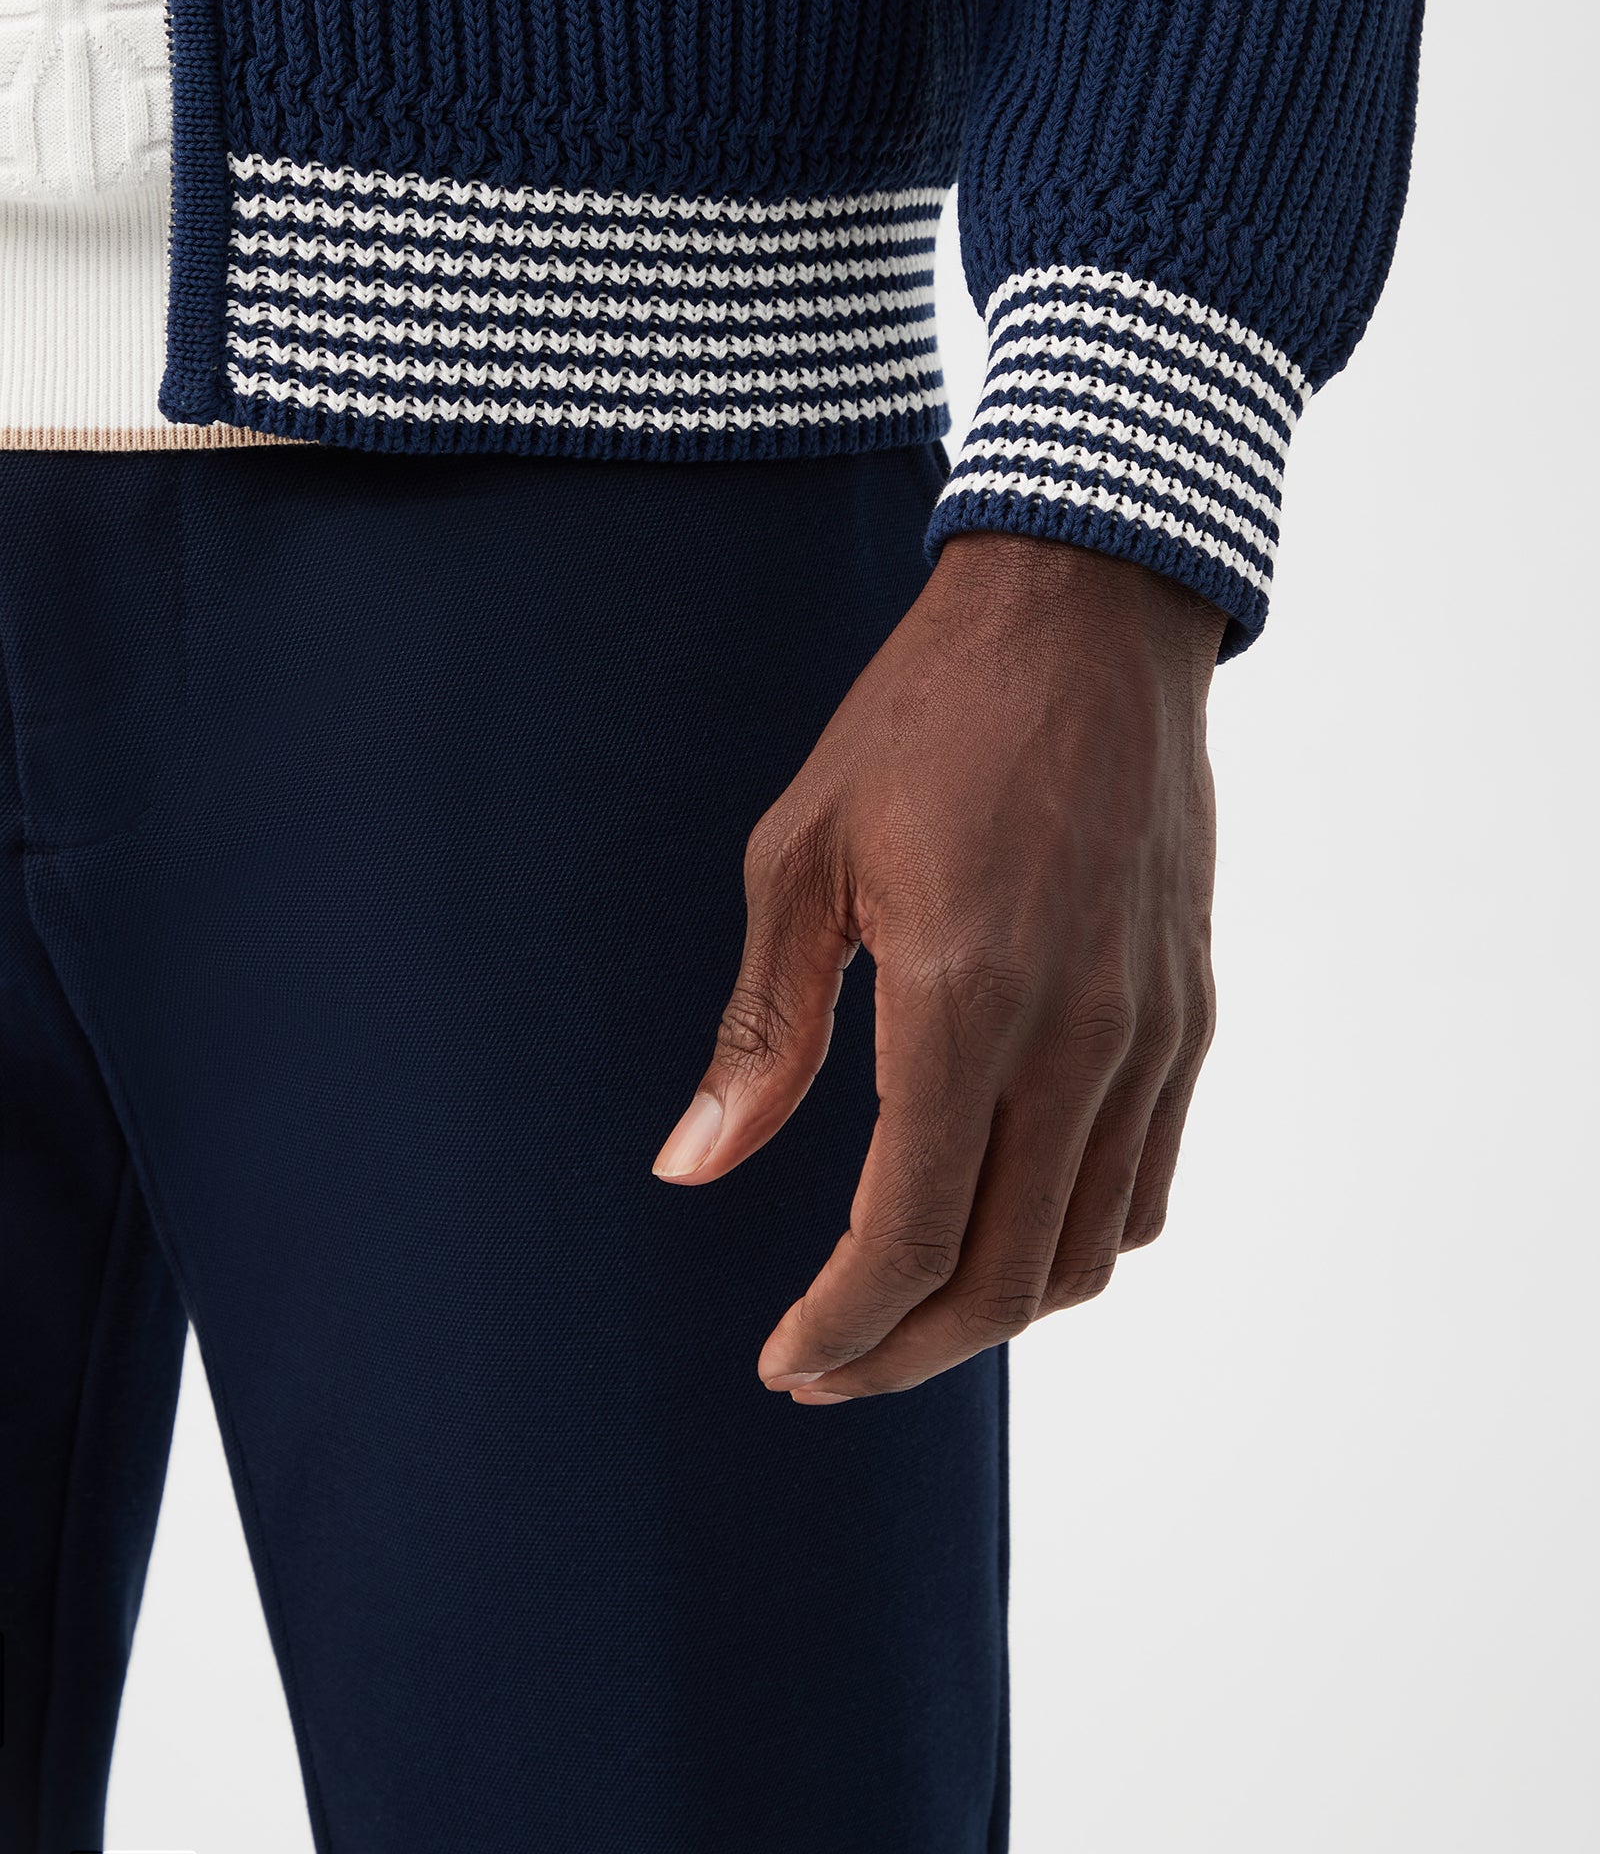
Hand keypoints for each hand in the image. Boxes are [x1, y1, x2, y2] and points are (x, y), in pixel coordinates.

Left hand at [651, 530, 1227, 1399]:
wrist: (1088, 619)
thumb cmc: (925, 719)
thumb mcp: (802, 857)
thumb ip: (762, 1031)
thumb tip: (691, 1166)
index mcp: (966, 1001)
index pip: (908, 1239)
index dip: (840, 1327)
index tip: (783, 1361)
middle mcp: (1078, 1039)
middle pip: (1003, 1277)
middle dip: (905, 1350)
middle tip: (826, 1364)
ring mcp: (1150, 1033)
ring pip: (1086, 1251)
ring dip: (992, 1311)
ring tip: (905, 1313)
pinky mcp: (1188, 1013)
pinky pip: (1143, 1183)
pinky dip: (1073, 1243)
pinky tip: (1004, 1228)